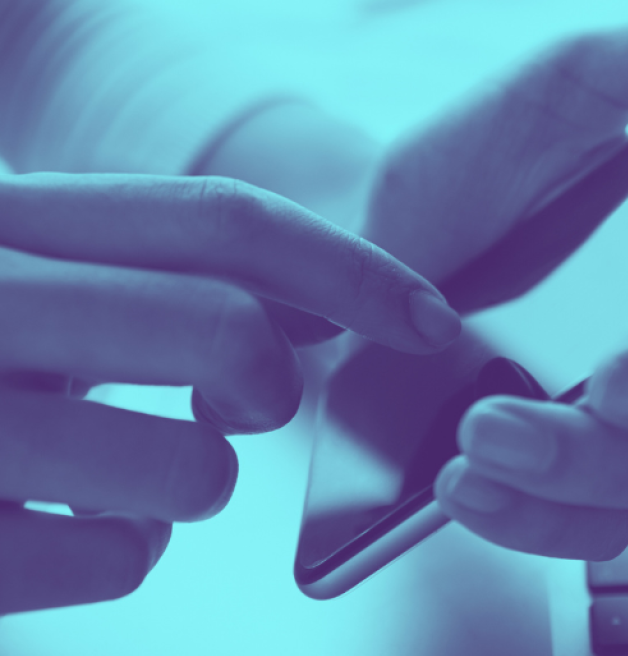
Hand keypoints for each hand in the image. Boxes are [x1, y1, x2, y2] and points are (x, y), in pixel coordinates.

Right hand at [0, 174, 460, 613]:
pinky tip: (63, 525)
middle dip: (269, 381)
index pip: (219, 218)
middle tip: (244, 401)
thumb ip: (146, 269)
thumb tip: (314, 301)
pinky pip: (121, 561)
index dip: (351, 266)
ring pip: (191, 468)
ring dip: (191, 479)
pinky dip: (127, 549)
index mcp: (6, 217)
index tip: (433, 319)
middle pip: (224, 331)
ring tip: (121, 466)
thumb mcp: (25, 270)